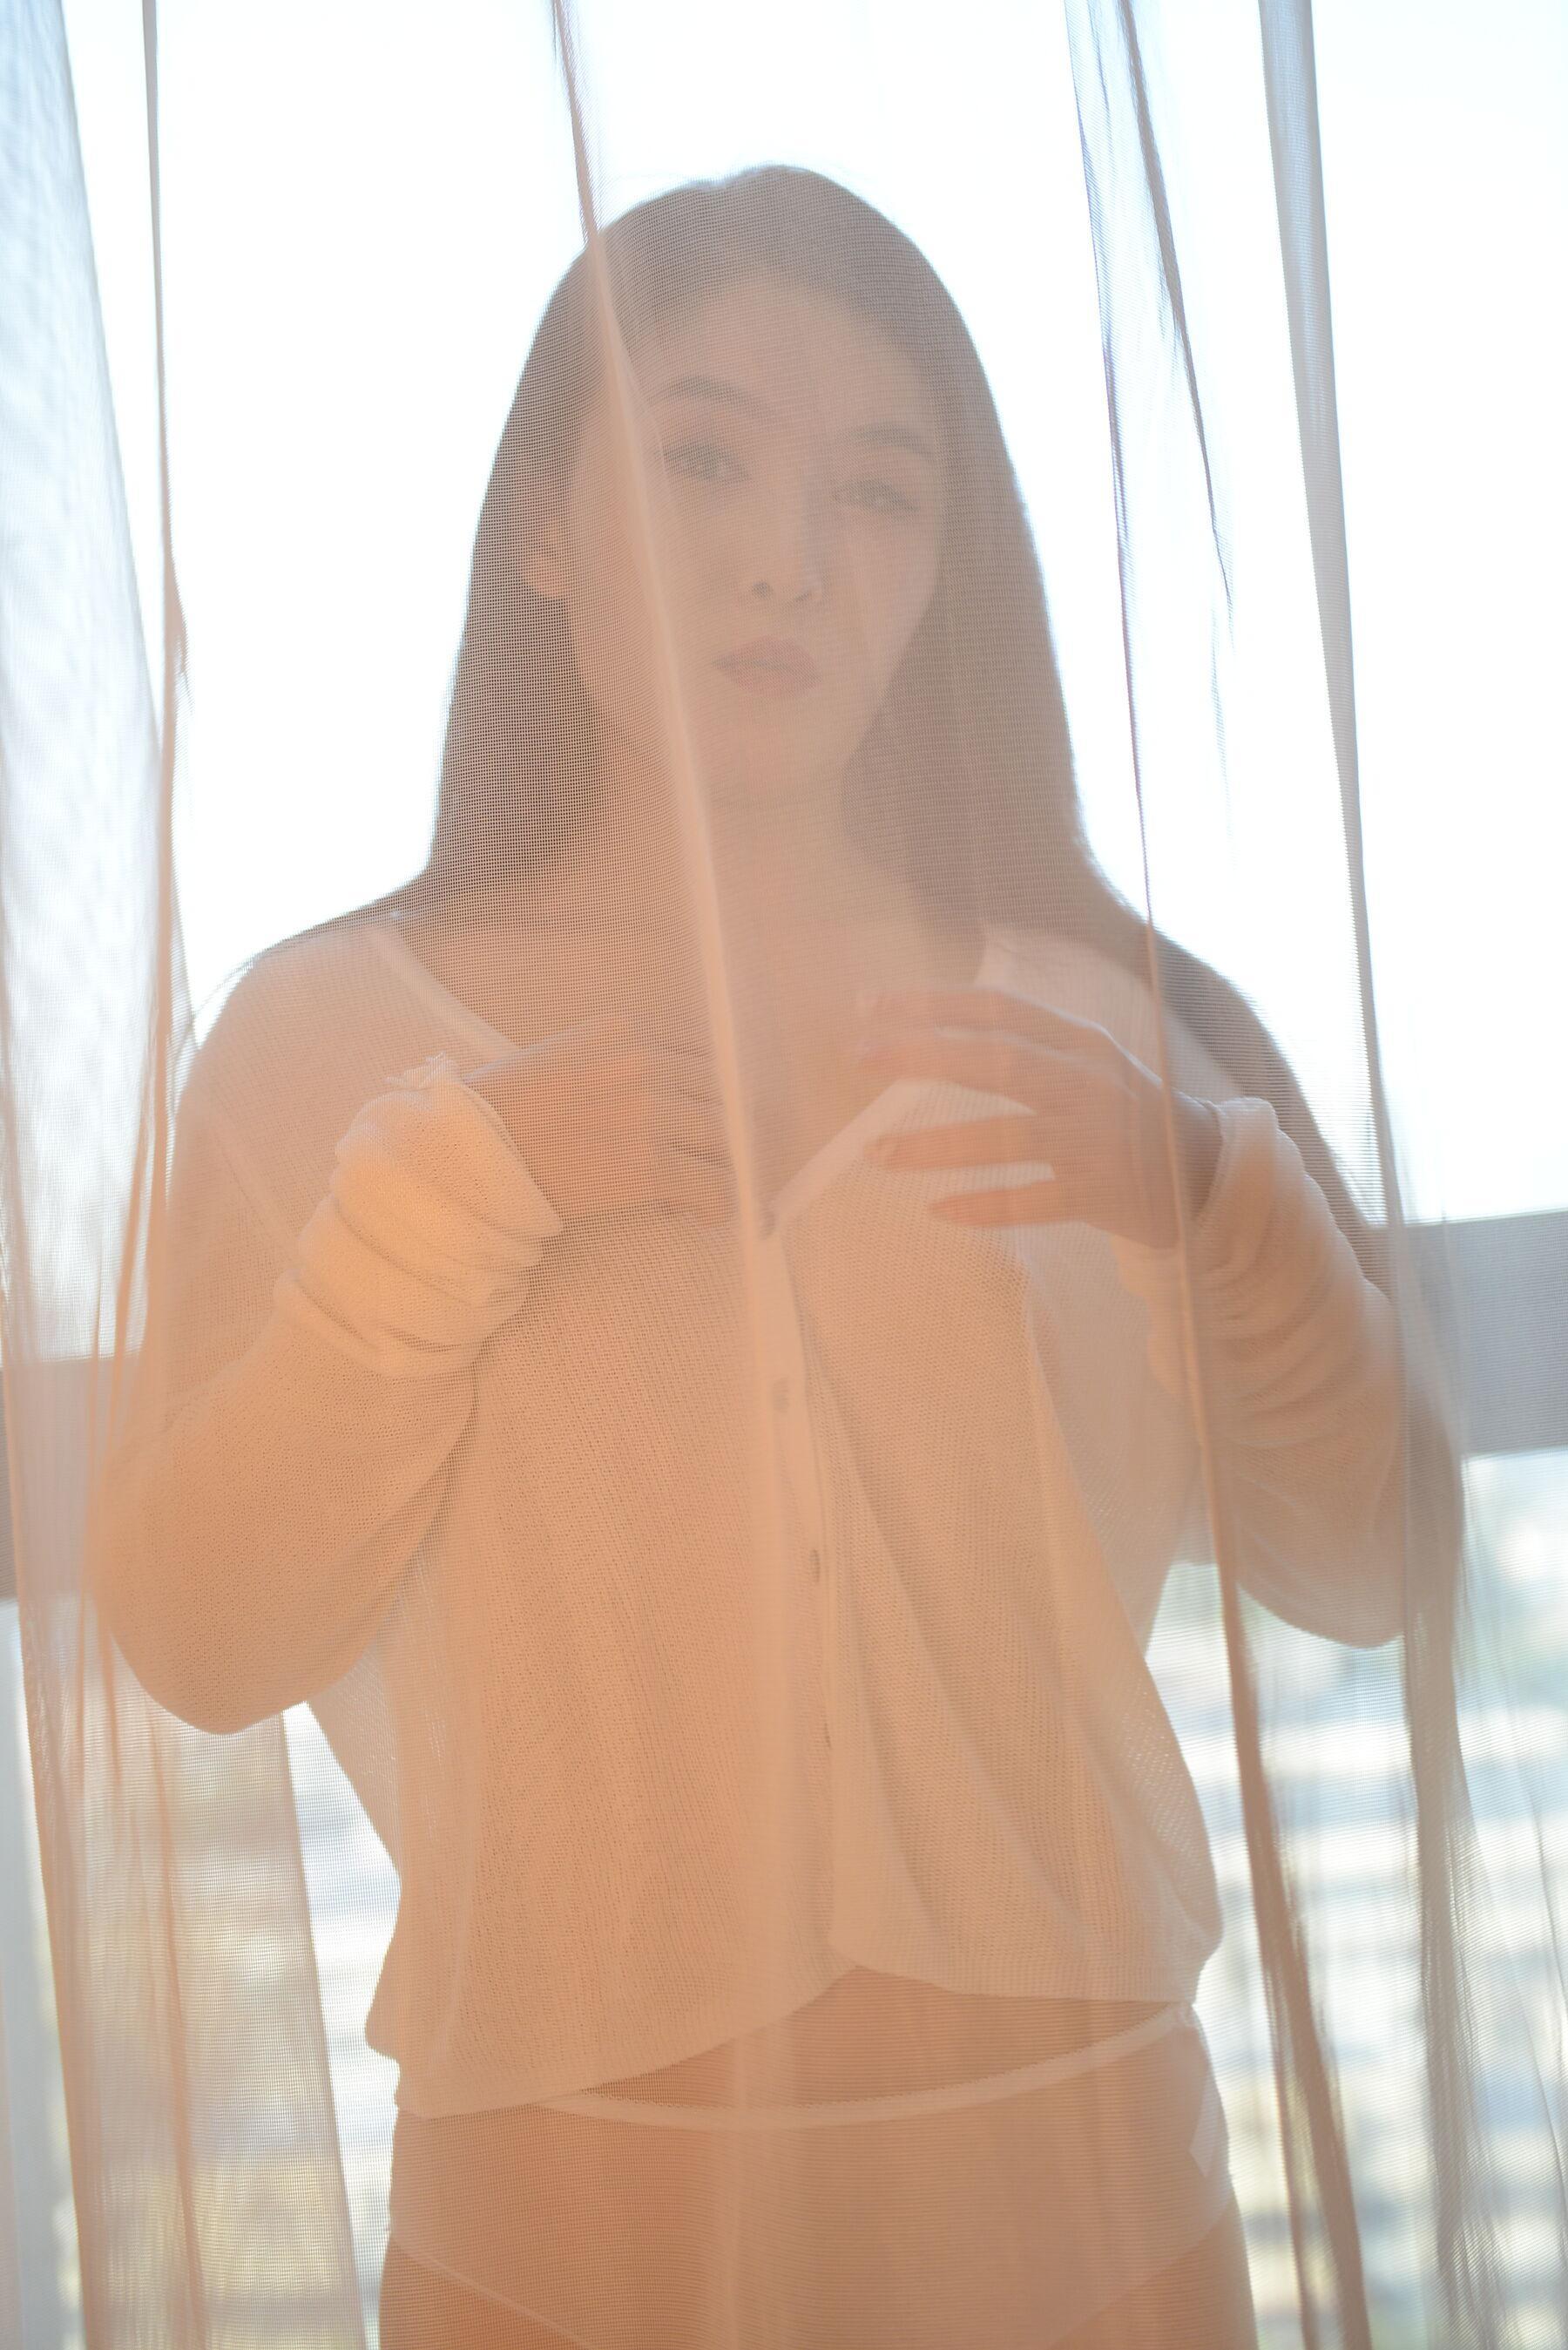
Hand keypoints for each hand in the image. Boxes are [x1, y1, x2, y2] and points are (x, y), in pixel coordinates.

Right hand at [462, 1014, 735, 1227]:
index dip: (706, 1097)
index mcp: (626, 1031)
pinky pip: (715, 1183)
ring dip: (725, 1166)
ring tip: (704, 1192)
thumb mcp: (567, 1060)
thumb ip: (621, 1069)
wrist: (470, 1155)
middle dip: (726, 1130)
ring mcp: (651, 1111)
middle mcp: (645, 1062)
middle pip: (722, 1093)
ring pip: (727, 1136)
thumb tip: (668, 1110)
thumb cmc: (504, 1114)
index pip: (699, 1058)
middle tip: (715, 1162)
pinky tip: (705, 1216)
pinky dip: (721, 1204)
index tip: (698, 1126)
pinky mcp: (650, 1163)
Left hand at [855, 986, 1222, 1248]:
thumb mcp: (1092, 1063)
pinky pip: (1033, 1202)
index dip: (933, 1003)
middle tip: (861, 1057)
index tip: (871, 1005)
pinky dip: (985, 1206)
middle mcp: (1089, 1084)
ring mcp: (1096, 1140)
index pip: (999, 1009)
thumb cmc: (1130, 1113)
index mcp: (1083, 1042)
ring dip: (936, 1145)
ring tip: (877, 1154)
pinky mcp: (1101, 1195)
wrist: (1209, 1174)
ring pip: (1005, 1138)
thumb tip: (938, 1032)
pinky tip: (938, 1210)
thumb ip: (1032, 1046)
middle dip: (924, 1056)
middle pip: (997, 1062)